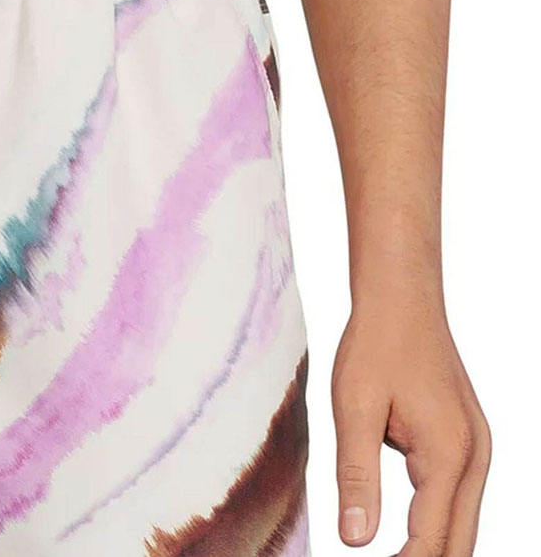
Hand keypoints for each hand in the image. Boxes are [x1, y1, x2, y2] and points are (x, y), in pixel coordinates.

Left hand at [332, 300, 490, 555]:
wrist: (401, 298)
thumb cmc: (376, 345)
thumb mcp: (354, 411)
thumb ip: (356, 477)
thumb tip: (355, 540)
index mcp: (448, 453)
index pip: (429, 541)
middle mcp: (473, 454)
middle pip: (458, 540)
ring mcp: (475, 443)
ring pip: (460, 518)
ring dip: (430, 543)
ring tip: (391, 556)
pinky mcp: (464, 433)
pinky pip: (455, 490)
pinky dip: (434, 515)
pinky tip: (406, 521)